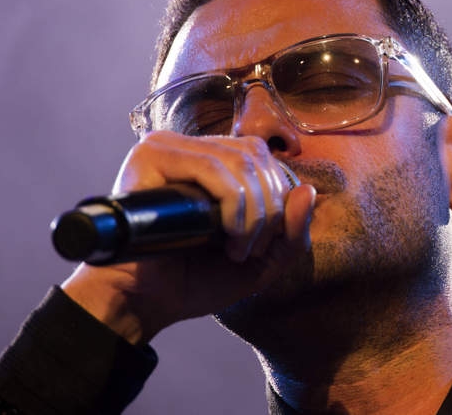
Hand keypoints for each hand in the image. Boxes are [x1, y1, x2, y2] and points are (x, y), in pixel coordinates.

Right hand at [61, 131, 315, 343]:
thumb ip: (292, 232)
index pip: (262, 157)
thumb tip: (308, 190)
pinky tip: (227, 235)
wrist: (143, 303)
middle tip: (250, 251)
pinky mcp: (150, 157)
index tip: (265, 244)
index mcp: (211, 162)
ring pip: (238, 161)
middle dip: (270, 208)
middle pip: (255, 155)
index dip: (278, 197)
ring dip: (253, 211)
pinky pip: (211, 167)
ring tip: (237, 249)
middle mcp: (188, 148)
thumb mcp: (261, 262)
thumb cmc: (195, 281)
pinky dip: (232, 202)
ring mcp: (167, 148)